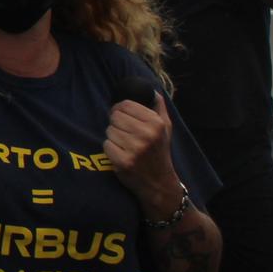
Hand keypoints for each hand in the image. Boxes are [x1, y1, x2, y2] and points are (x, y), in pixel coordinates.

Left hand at [105, 94, 181, 216]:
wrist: (159, 183)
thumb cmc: (159, 151)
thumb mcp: (166, 127)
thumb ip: (158, 106)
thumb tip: (150, 89)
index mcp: (156, 123)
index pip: (125, 104)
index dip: (120, 109)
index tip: (122, 116)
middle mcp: (147, 135)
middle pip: (115, 116)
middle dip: (116, 123)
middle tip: (125, 133)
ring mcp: (135, 149)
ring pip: (109, 130)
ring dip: (113, 137)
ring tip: (125, 145)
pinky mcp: (123, 161)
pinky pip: (106, 144)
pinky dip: (110, 149)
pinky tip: (121, 154)